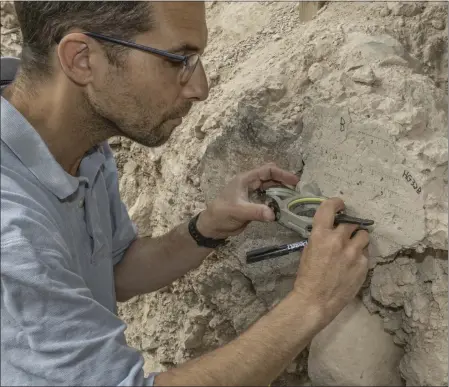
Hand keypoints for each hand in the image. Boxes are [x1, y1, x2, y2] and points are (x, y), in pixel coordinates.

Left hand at [197, 163, 299, 238]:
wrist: (213, 227)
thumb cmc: (222, 214)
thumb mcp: (238, 211)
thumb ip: (255, 211)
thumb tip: (273, 214)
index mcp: (246, 179)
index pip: (267, 171)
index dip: (282, 174)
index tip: (295, 181)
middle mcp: (250, 184)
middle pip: (271, 178)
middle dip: (284, 182)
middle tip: (298, 190)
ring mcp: (252, 195)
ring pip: (270, 189)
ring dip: (281, 192)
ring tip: (294, 199)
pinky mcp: (253, 205)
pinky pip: (268, 200)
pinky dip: (277, 202)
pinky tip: (284, 208)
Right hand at [293, 197, 369, 325]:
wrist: (316, 301)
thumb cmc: (307, 276)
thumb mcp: (308, 251)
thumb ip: (321, 237)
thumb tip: (330, 231)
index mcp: (321, 235)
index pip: (330, 208)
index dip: (336, 203)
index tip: (340, 205)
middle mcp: (339, 240)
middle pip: (351, 222)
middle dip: (348, 226)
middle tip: (345, 232)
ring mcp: (353, 253)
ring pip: (364, 235)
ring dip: (358, 238)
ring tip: (353, 246)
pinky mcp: (363, 265)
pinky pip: (366, 253)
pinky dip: (360, 255)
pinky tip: (353, 263)